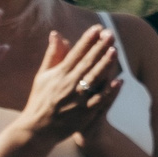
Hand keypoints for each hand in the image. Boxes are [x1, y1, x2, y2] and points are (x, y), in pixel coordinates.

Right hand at [17, 25, 121, 144]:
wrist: (37, 128)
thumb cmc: (41, 99)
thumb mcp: (43, 75)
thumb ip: (53, 55)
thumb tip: (56, 33)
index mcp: (59, 74)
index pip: (75, 53)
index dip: (87, 40)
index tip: (97, 28)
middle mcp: (68, 84)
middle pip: (86, 63)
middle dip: (99, 47)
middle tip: (110, 33)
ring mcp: (77, 99)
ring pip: (93, 79)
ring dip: (105, 65)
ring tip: (114, 51)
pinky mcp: (84, 113)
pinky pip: (99, 100)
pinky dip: (109, 91)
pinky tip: (119, 81)